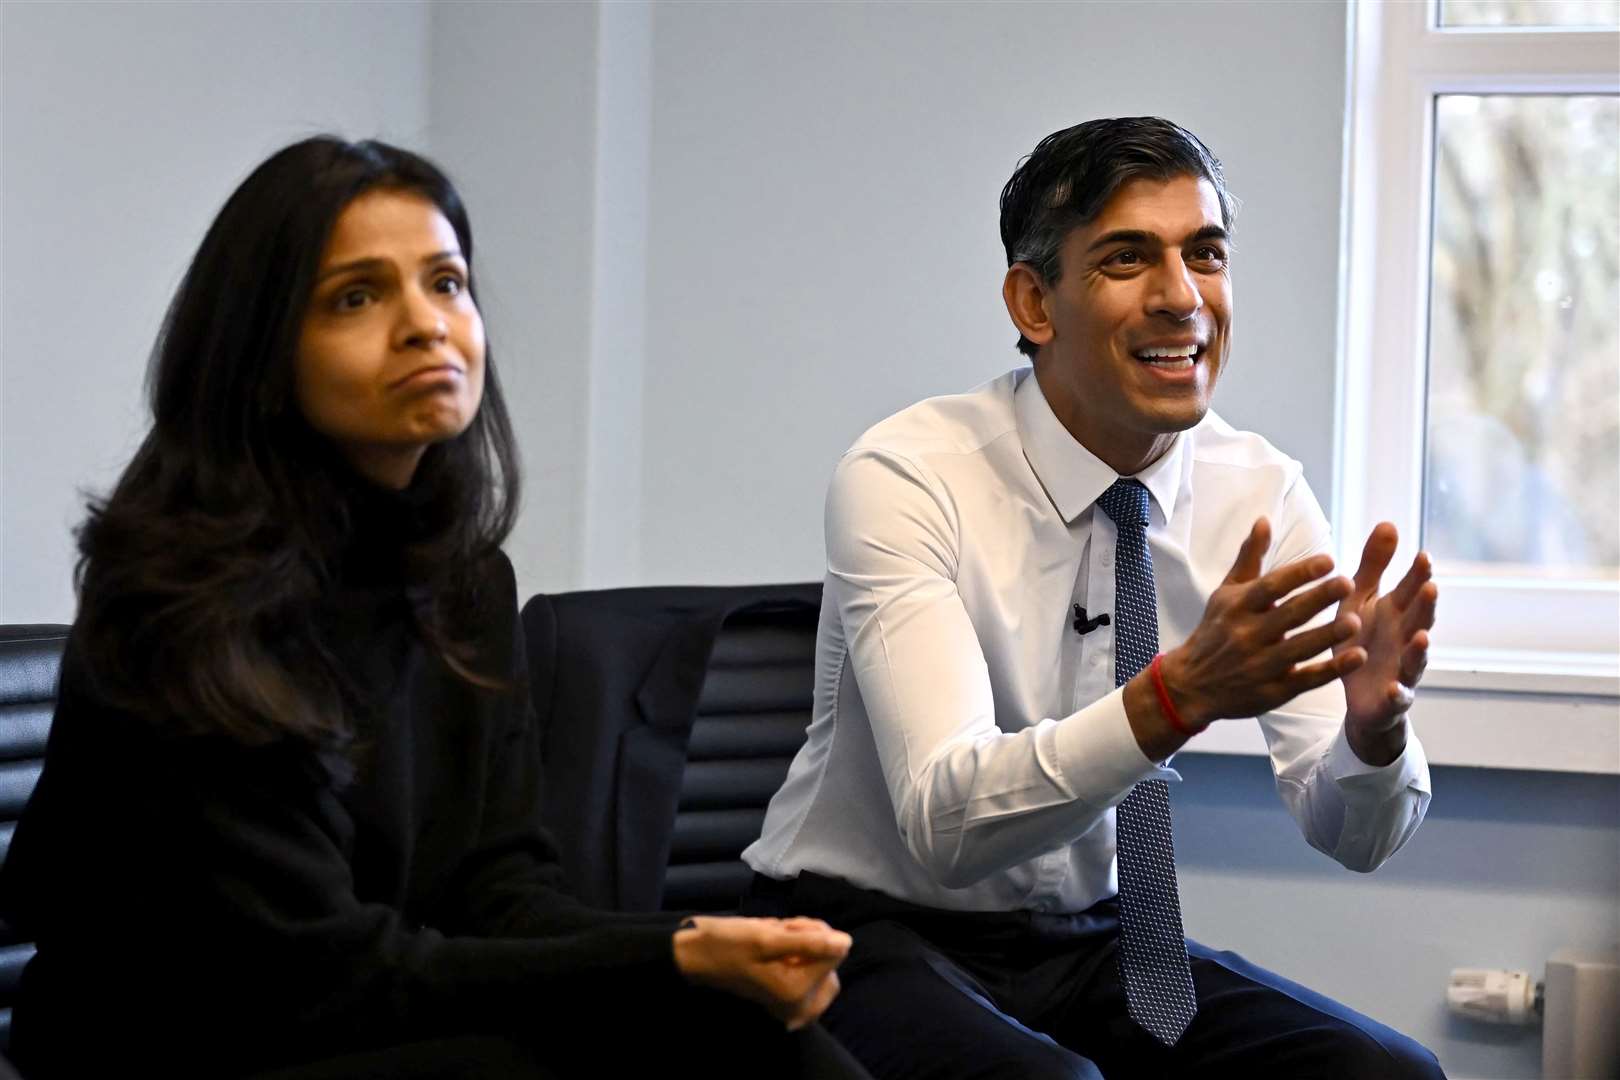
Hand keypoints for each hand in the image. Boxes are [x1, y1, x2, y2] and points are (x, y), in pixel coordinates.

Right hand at [672, 915, 851, 1030]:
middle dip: (810, 939)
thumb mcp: (767, 937)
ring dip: (801, 941)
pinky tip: (774, 943)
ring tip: (773, 936)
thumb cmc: (729, 944)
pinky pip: (807, 968)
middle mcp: (798, 1006)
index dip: (814, 932)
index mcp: (796, 993)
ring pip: (819, 961)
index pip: (834, 953)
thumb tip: (847, 943)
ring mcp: (793, 1003)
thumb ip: (809, 941)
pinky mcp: (787, 995)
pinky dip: (795, 950)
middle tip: (782, 931)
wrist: (697, 955)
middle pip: (830, 962)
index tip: (788, 926)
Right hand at [1158, 517, 1363, 732]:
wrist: (1191, 685)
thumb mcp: (1226, 593)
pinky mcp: (1274, 691)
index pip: (1271, 587)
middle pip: (1288, 615)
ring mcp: (1261, 666)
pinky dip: (1332, 670)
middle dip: (1319, 599)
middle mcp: (1247, 635)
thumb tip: (1264, 520)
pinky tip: (1356, 656)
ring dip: (1328, 635)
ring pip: (1300, 648)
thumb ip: (1249, 558)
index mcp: (1238, 607)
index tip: (1328, 561)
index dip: (1299, 573)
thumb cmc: (1215, 631)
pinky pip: (1307, 680)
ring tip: (1354, 620)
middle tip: (1348, 583)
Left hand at [1335, 523, 1437, 764]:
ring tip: (1422, 637)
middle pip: (1420, 621)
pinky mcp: (1391, 698)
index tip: (1422, 556)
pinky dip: (1398, 694)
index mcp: (1395, 613)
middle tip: (1430, 588)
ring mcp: (1402, 669)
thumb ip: (1373, 565)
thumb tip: (1389, 522)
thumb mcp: (1359, 600)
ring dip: (1420, 649)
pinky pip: (1397, 697)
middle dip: (1425, 606)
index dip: (1418, 575)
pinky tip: (1393, 689)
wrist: (1359, 695)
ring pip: (1416, 659)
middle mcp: (1404, 639)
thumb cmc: (1362, 639)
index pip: (1411, 590)